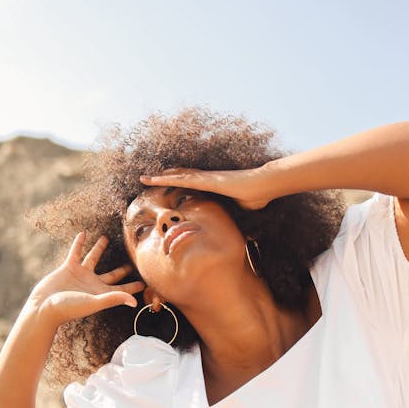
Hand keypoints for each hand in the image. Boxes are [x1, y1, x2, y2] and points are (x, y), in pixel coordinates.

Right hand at [26, 232, 144, 326]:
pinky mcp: (68, 268)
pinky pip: (75, 252)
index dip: (134, 287)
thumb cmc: (69, 308)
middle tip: (133, 263)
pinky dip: (78, 244)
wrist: (44, 308)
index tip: (146, 283)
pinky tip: (82, 233)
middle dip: (122, 270)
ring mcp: (81, 275)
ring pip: (93, 259)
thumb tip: (135, 302)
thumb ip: (114, 299)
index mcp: (102, 293)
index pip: (123, 290)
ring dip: (99, 249)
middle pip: (112, 275)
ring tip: (106, 238)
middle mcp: (93, 284)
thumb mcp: (94, 302)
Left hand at [139, 164, 276, 209]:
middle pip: (180, 177)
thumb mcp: (244, 208)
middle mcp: (207, 179)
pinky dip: (168, 178)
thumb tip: (247, 231)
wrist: (264, 185)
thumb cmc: (258, 195)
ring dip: (159, 178)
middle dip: (164, 178)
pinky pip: (183, 180)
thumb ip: (239, 213)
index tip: (166, 184)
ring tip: (144, 178)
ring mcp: (205, 178)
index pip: (191, 183)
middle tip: (148, 179)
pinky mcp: (206, 180)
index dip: (178, 182)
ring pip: (177, 177)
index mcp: (213, 185)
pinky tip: (156, 178)